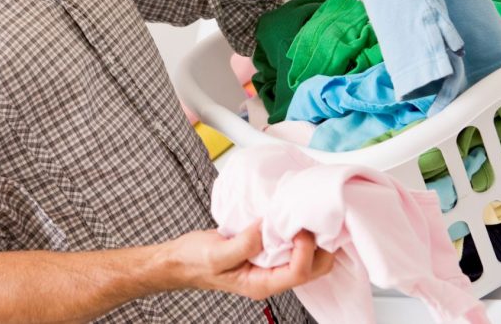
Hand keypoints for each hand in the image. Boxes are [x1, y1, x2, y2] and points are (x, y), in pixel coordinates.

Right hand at [161, 222, 334, 300]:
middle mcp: (270, 278)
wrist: (180, 259)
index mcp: (261, 284)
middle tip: (312, 221)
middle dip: (320, 247)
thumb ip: (243, 244)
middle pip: (313, 269)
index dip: (306, 250)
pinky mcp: (266, 252)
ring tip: (306, 216)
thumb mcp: (216, 253)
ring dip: (312, 239)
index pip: (299, 273)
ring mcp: (269, 266)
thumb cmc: (194, 261)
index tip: (298, 228)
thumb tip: (267, 228)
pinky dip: (298, 233)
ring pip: (307, 258)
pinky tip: (293, 217)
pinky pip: (291, 246)